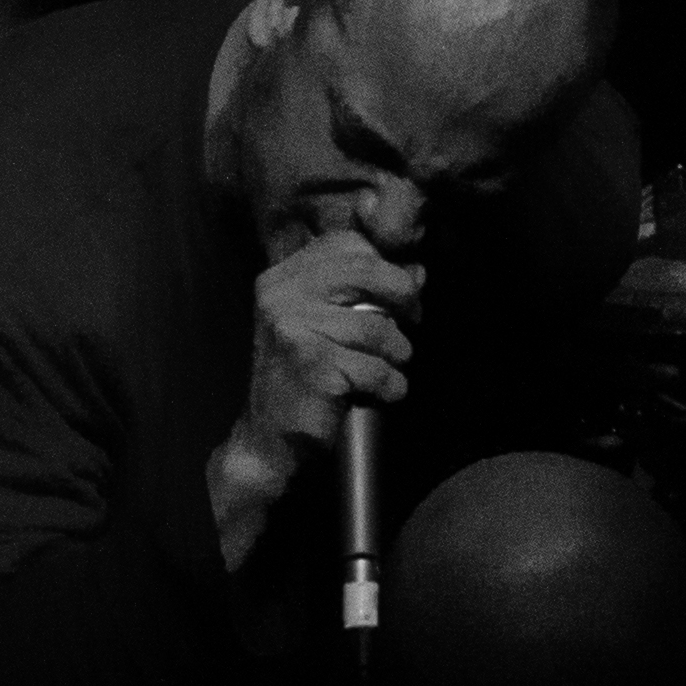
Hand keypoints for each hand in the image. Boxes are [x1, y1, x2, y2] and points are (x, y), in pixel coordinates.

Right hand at [208, 231, 419, 567]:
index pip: (348, 244)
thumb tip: (416, 270)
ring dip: (397, 355)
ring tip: (388, 369)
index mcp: (281, 278)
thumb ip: (361, 292)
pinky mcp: (313, 365)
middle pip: (369, 270)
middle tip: (411, 325)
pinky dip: (390, 386)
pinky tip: (382, 394)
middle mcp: (281, 296)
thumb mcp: (322, 325)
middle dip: (404, 299)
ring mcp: (294, 329)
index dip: (386, 266)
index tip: (400, 296)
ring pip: (379, 327)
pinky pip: (377, 368)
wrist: (269, 442)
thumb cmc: (304, 381)